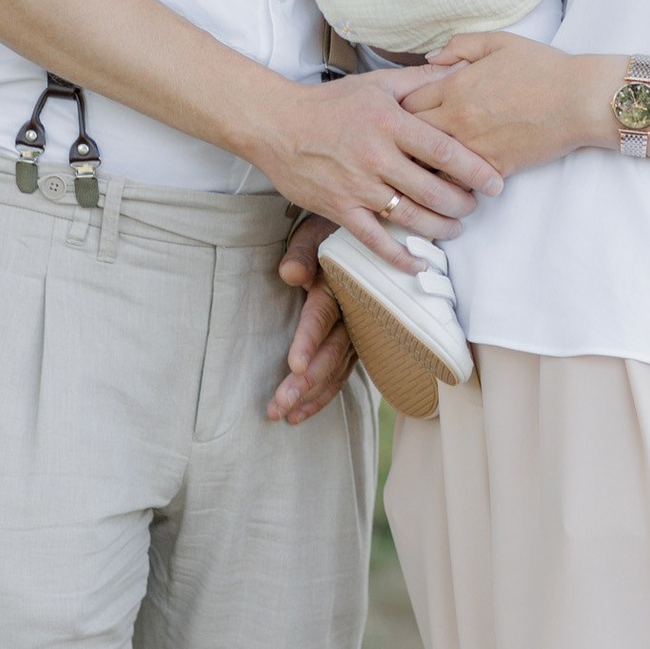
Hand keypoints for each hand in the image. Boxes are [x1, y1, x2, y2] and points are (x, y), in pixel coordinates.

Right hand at [248, 69, 503, 271]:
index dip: (475, 169)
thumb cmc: (331, 104)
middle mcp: (375, 156)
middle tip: (475, 205)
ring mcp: (356, 186)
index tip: (495, 181)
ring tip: (455, 228)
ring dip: (439, 228)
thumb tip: (460, 72)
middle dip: (462, 204)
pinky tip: (419, 263)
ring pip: (409, 217)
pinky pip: (374, 239)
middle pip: (432, 190)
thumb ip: (420, 81)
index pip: (443, 151)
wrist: (278, 125)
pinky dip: (399, 256)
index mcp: (389, 123)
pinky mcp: (339, 210)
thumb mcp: (377, 83)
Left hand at [268, 213, 356, 423]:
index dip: (309, 339)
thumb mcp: (316, 232)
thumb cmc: (334, 233)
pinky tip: (302, 412)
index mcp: (342, 284)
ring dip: (312, 395)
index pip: (323, 315)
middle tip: (278, 407)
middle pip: (331, 352)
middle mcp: (355, 312)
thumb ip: (301, 252)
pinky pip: (343, 373)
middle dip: (306, 382)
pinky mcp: (359, 342)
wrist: (371, 236)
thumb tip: (290, 275)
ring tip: (284, 417)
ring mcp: (360, 331)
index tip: (293, 364)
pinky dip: (324, 394)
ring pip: (338, 369)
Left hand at [404, 33, 615, 175]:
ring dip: (422, 163)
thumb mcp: (500, 42)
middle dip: (402, 139)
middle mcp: (458, 119)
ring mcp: (475, 146)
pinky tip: (450, 177)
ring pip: (429, 164)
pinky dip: (451, 180)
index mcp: (456, 86)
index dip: (400, 109)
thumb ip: (459, 46)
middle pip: (409, 137)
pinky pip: (459, 180)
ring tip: (418, 164)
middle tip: (401, 142)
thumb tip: (429, 58)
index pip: (407, 104)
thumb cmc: (543, 67)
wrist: (579, 99)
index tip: (401, 114)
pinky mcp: (494, 167)